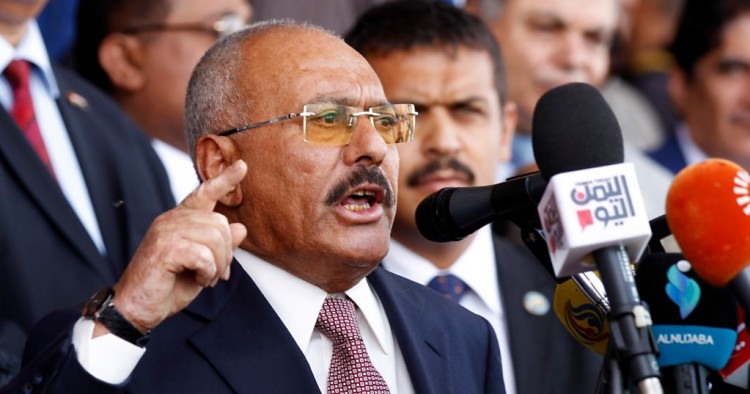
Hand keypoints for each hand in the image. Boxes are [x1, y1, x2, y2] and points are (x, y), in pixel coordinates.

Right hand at [99, 160, 247, 334]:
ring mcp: (166, 231)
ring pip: (215, 239)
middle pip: (220, 223)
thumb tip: (240, 228)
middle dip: (226, 253)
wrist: (137, 309)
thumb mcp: (202, 265)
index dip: (225, 180)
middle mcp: (171, 219)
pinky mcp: (165, 248)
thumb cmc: (167, 287)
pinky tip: (198, 280)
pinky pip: (204, 255)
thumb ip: (220, 246)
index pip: (204, 193)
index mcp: (179, 220)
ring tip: (205, 278)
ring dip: (217, 265)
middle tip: (215, 273)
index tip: (243, 166)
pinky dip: (208, 272)